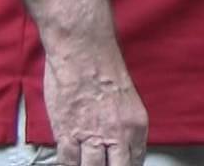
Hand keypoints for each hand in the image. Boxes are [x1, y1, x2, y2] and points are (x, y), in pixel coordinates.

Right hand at [42, 49, 146, 165]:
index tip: (118, 165)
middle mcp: (118, 134)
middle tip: (102, 164)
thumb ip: (122, 125)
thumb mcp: (126, 99)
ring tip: (85, 163)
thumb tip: (116, 143)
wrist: (84, 49)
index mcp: (136, 124)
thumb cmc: (103, 65)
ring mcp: (92, 137)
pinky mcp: (67, 134)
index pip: (135, 161)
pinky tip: (69, 163)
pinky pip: (68, 163)